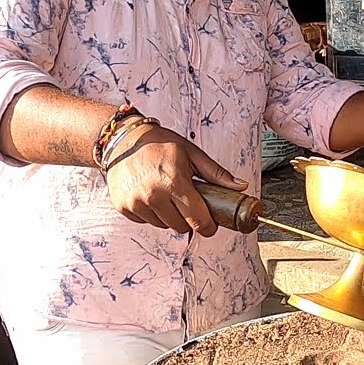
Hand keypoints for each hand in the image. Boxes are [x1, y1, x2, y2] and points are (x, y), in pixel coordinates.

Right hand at [104, 123, 246, 236]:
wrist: (124, 138)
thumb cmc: (161, 143)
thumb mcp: (192, 154)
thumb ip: (217, 174)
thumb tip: (241, 187)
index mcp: (174, 182)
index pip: (198, 219)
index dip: (208, 227)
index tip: (211, 226)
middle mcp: (153, 195)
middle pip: (181, 227)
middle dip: (188, 218)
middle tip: (186, 202)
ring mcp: (135, 202)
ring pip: (162, 225)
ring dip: (168, 216)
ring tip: (165, 194)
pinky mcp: (122, 206)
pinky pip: (145, 221)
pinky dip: (151, 213)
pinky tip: (149, 194)